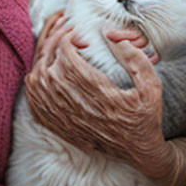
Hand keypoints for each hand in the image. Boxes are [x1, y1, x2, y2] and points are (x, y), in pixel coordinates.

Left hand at [25, 13, 174, 178]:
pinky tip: (45, 70)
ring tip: (56, 48)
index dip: (68, 38)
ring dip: (42, 59)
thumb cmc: (144, 116)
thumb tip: (109, 34)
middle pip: (48, 63)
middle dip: (54, 42)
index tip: (81, 36)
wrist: (138, 151)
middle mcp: (75, 105)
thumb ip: (134, 57)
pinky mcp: (57, 125)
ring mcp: (62, 116)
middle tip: (66, 34)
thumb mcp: (151, 85)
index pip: (66, 56)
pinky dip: (35, 81)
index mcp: (97, 93)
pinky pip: (34, 99)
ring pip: (37, 80)